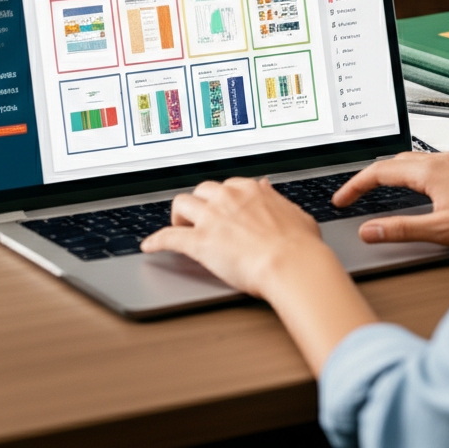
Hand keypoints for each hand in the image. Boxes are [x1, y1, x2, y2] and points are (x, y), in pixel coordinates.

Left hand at [142, 176, 326, 296]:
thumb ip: (276, 198)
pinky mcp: (199, 242)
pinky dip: (156, 241)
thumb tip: (267, 187)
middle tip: (200, 218)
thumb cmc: (299, 245)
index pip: (227, 186)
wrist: (291, 264)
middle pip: (201, 191)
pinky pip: (168, 236)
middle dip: (198, 203)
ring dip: (177, 216)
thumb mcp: (293, 212)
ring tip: (179, 228)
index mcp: (250, 190)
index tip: (221, 207)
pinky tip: (150, 246)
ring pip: (181, 204)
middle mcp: (228, 198)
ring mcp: (212, 218)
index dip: (222, 198)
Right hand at [333, 151, 448, 251]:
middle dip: (369, 176)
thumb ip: (401, 230)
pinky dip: (410, 173)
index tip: (341, 199)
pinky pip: (428, 163)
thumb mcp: (441, 229)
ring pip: (412, 160)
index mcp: (430, 170)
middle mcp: (442, 159)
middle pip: (394, 161)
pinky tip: (416, 187)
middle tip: (354, 194)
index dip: (356, 185)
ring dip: (390, 172)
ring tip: (377, 188)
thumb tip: (369, 230)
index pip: (380, 171)